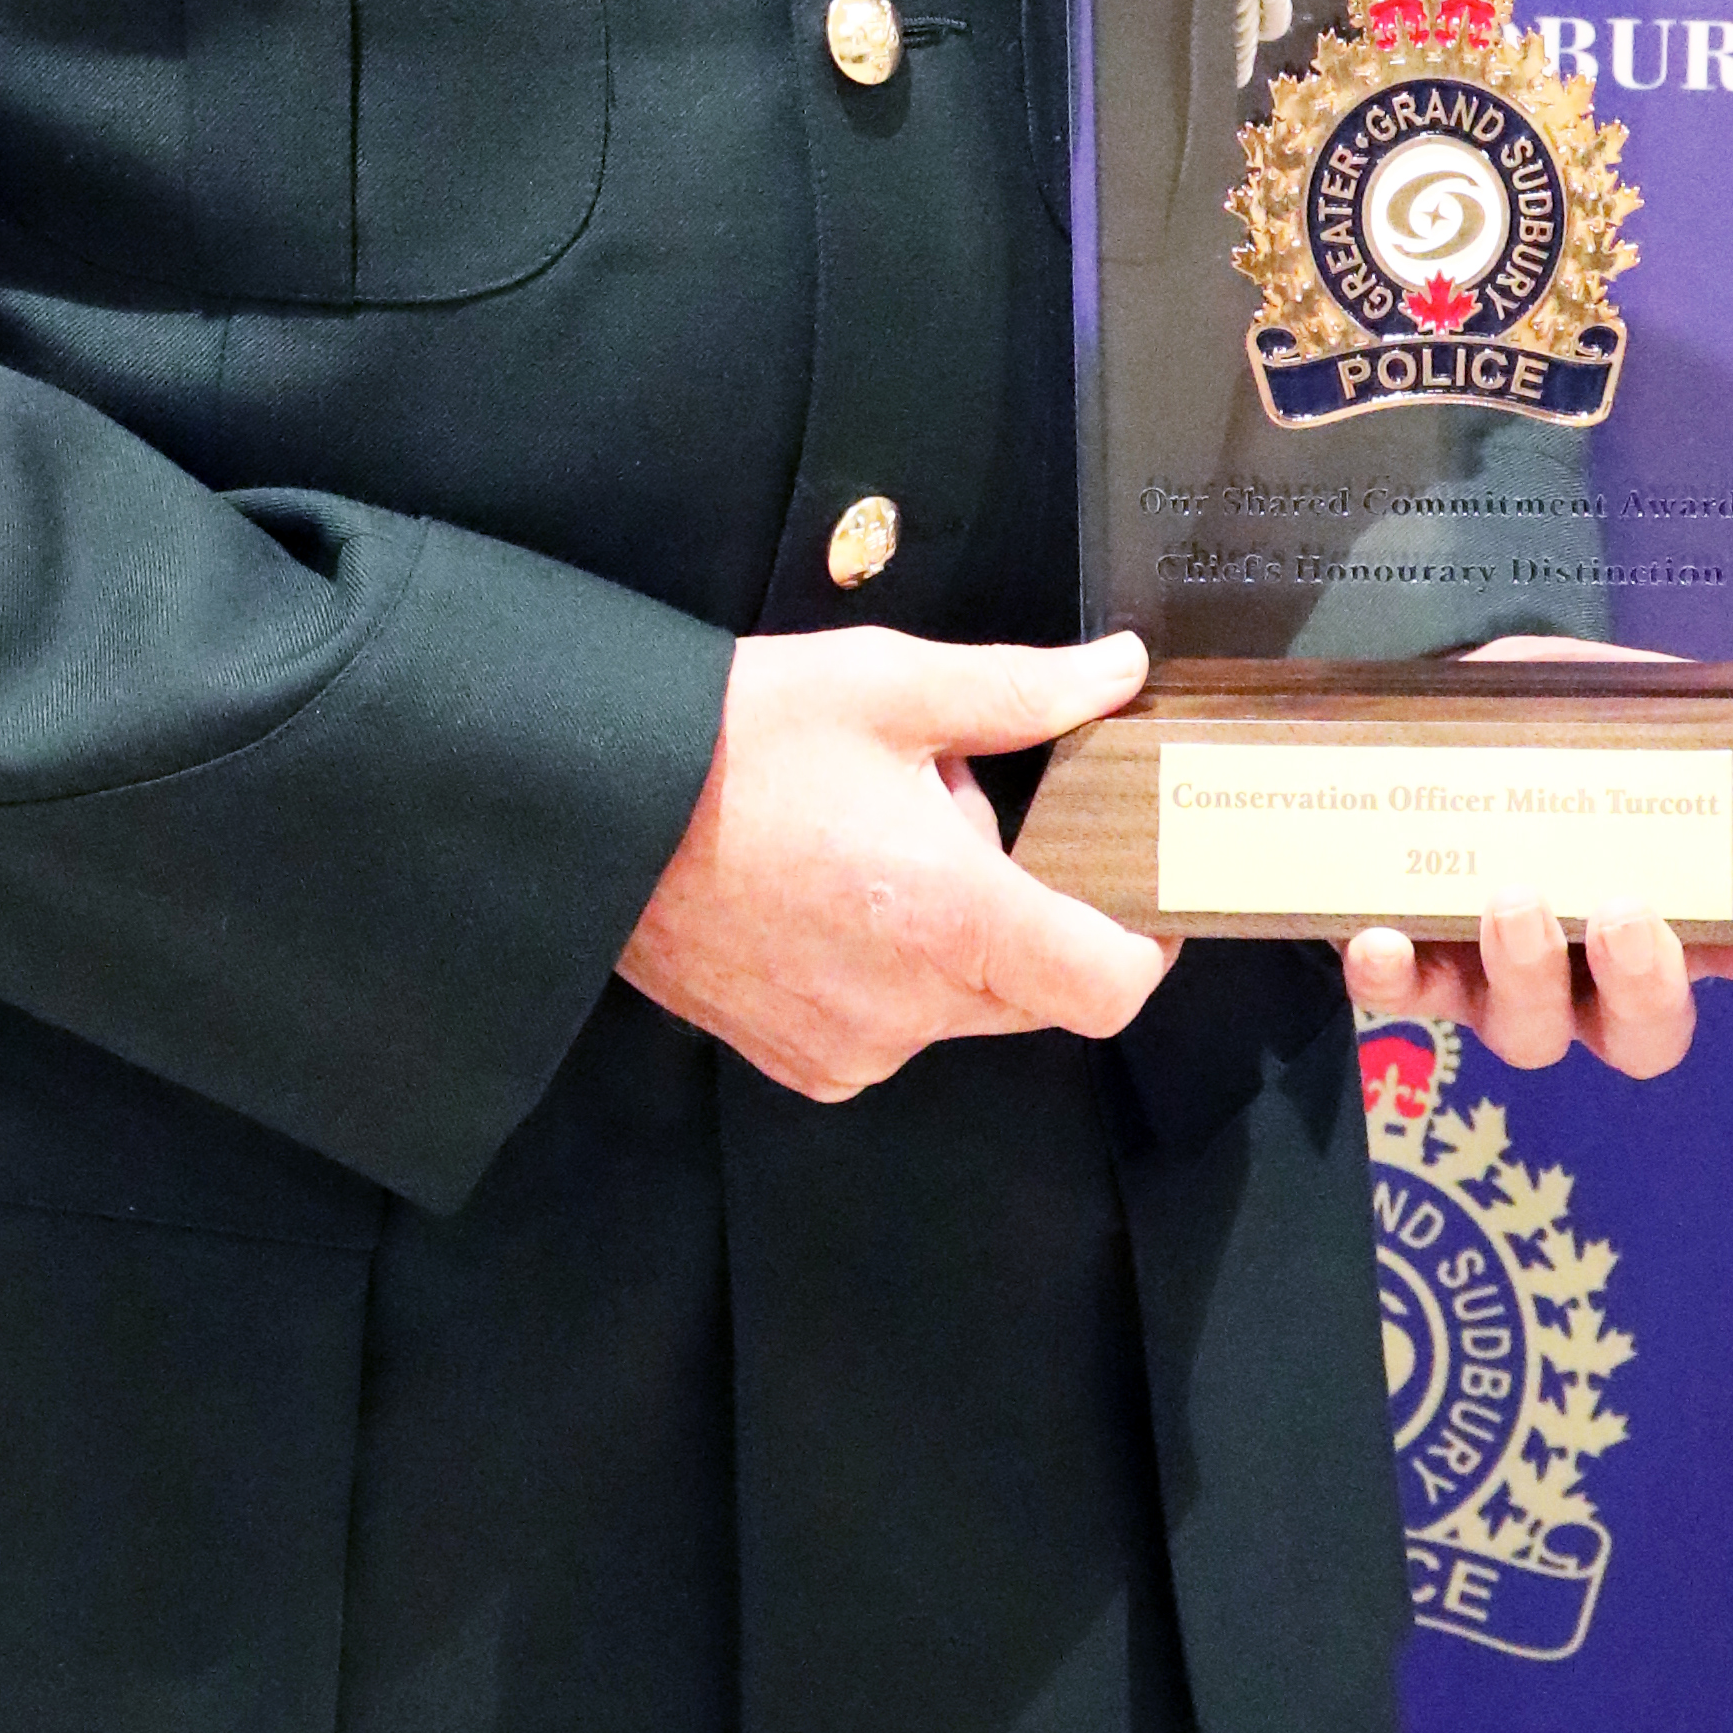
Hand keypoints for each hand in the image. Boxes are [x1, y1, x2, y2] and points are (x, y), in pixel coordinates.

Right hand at [623, 626, 1178, 1101]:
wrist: (587, 810)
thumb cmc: (736, 739)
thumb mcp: (885, 684)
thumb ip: (1020, 689)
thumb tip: (1120, 672)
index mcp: (953, 920)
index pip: (1110, 985)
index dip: (1145, 939)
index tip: (1136, 884)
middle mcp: (912, 1007)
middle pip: (1039, 987)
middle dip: (1026, 903)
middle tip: (951, 808)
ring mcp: (852, 1047)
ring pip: (963, 1002)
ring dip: (952, 933)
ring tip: (871, 840)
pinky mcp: (800, 1061)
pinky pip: (891, 1027)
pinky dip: (888, 970)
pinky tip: (828, 895)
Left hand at [1345, 673, 1732, 1085]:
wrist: (1415, 704)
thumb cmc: (1553, 725)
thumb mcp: (1657, 701)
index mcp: (1669, 909)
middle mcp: (1591, 966)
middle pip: (1641, 1035)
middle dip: (1647, 990)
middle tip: (1629, 915)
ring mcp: (1500, 973)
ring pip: (1528, 1033)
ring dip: (1526, 974)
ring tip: (1514, 898)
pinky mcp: (1413, 958)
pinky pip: (1403, 996)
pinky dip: (1393, 978)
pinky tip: (1380, 937)